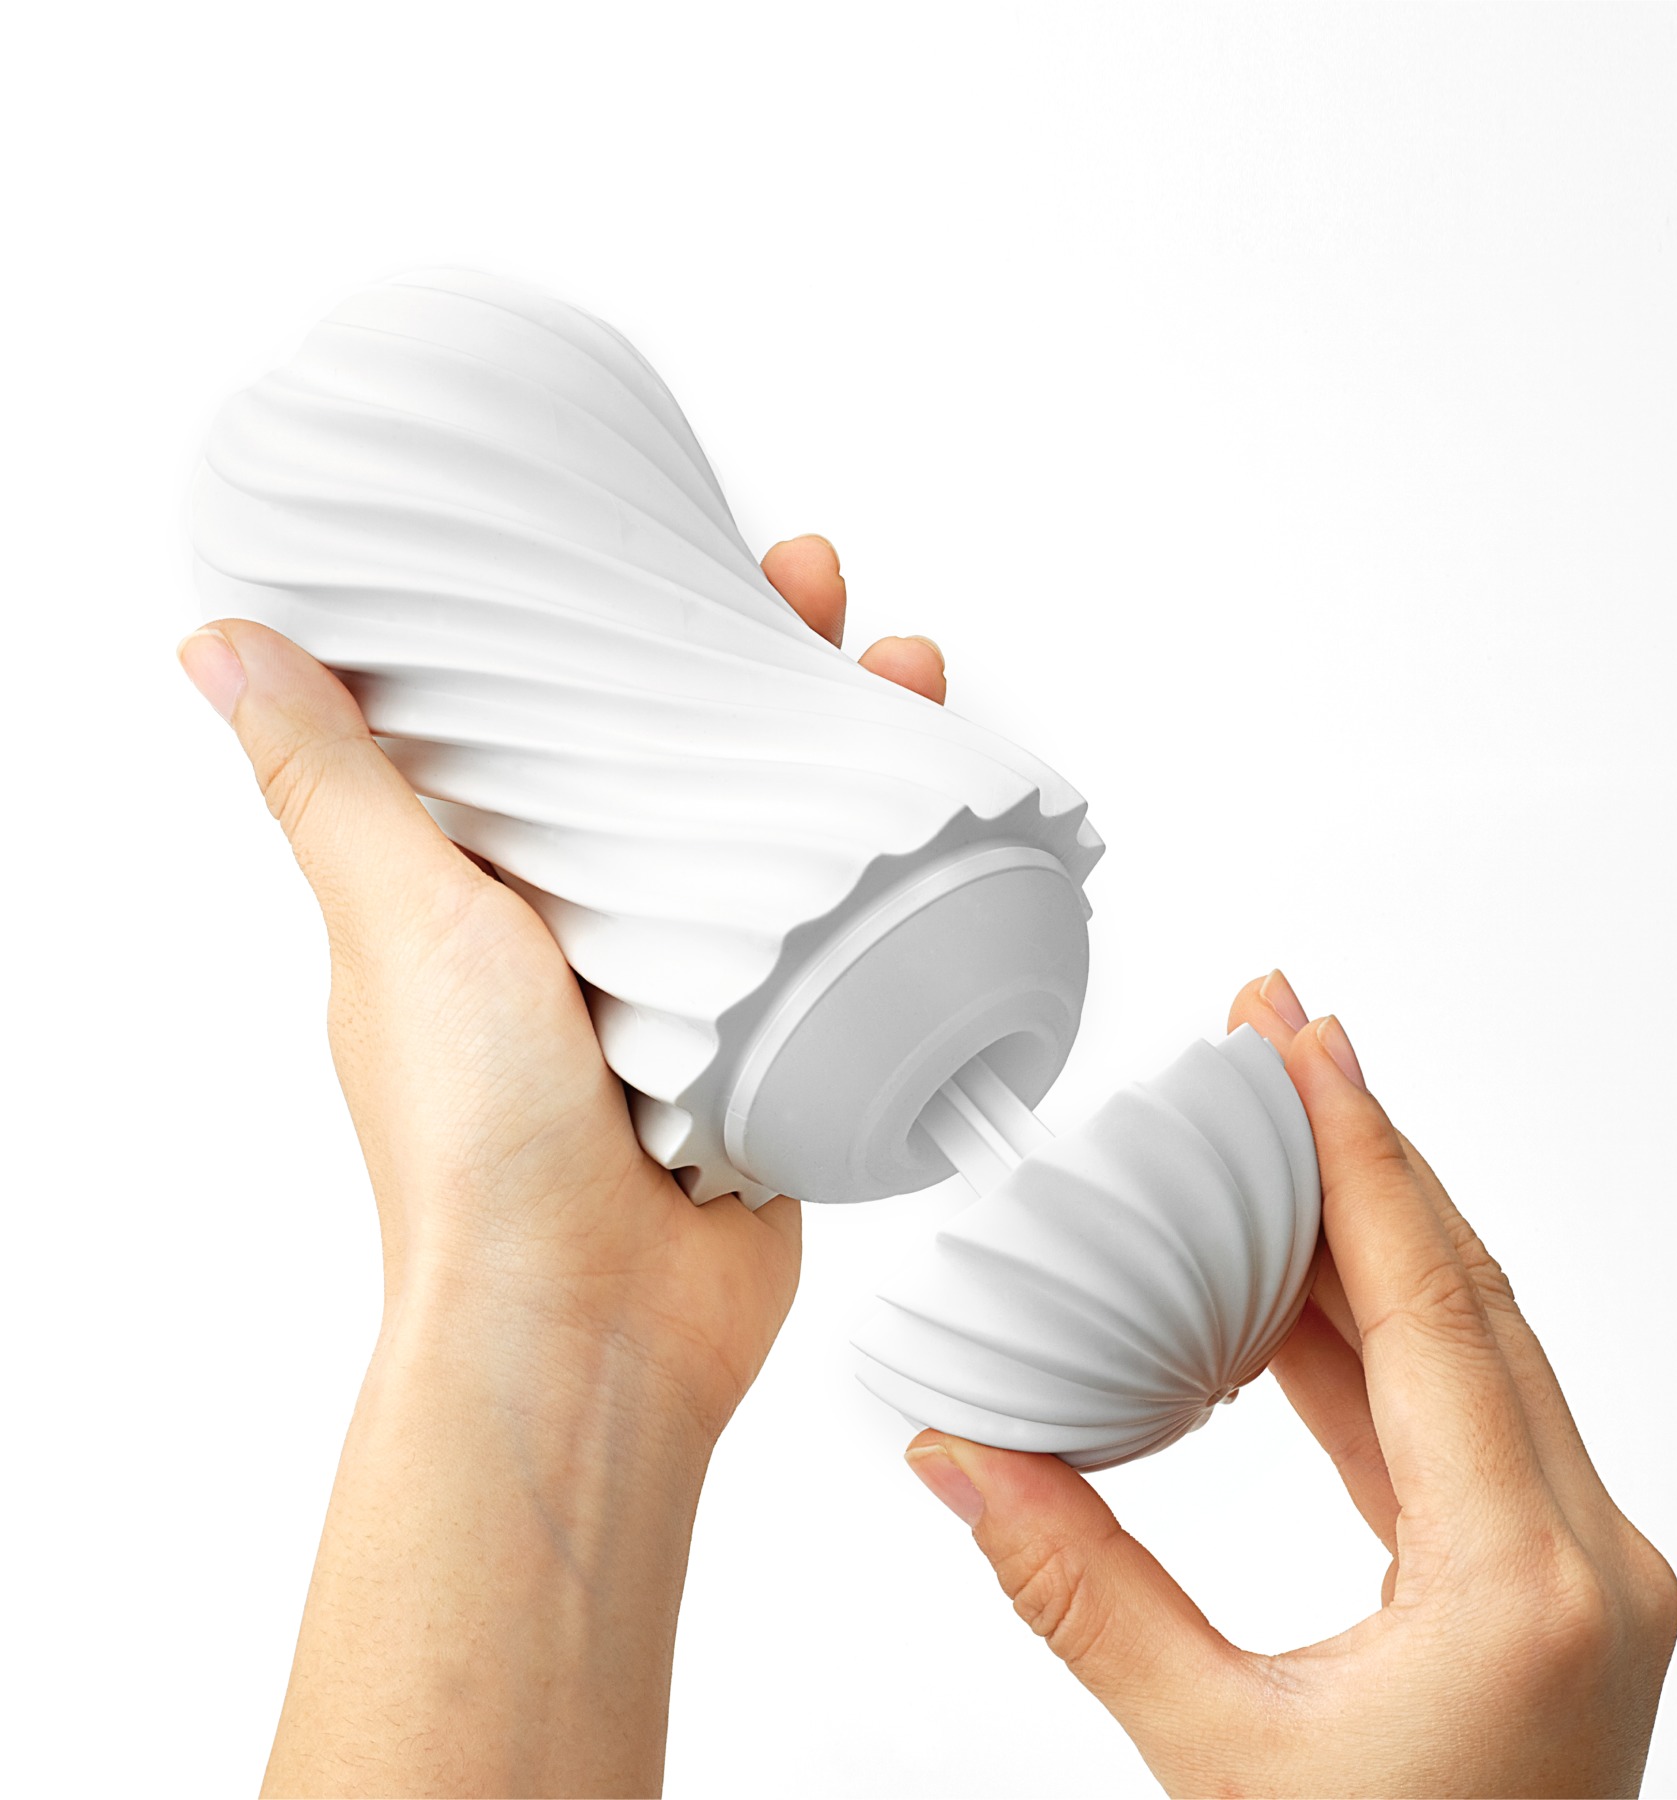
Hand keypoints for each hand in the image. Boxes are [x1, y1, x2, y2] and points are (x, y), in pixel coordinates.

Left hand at [181, 534, 946, 1797]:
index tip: (682, 551)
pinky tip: (941, 814)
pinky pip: (834, 946)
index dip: (623, 627)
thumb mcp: (398, 923)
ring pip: (777, 843)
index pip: (562, 722)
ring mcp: (687, 999)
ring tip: (911, 672)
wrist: (591, 1333)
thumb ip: (332, 785)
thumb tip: (217, 641)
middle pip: (689, 765)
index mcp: (487, 895)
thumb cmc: (476, 1141)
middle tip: (823, 591)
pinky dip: (886, 878)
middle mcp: (587, 938)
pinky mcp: (769, 1058)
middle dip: (761, 666)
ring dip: (845, 751)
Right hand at [904, 972, 1676, 1797]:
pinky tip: (1278, 1281)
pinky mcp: (1542, 1585)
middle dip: (1358, 1146)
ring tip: (1262, 1131)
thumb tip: (957, 1456)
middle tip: (1270, 1033)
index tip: (1300, 1035)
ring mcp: (1577, 1569)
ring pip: (1466, 1341)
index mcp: (1525, 1584)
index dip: (1356, 1149)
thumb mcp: (1216, 1763)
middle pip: (1463, 1290)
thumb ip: (1079, 1590)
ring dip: (1359, 1229)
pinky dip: (1363, 1332)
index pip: (1433, 1305)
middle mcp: (1584, 1556)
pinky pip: (1453, 1414)